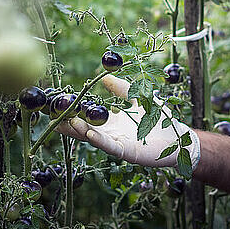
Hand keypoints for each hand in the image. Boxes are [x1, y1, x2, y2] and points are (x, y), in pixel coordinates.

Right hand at [57, 75, 199, 170]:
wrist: (179, 137)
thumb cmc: (160, 119)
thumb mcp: (138, 97)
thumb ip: (122, 88)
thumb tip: (105, 75)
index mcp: (113, 122)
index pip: (89, 116)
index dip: (74, 111)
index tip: (58, 103)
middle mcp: (112, 133)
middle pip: (85, 128)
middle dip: (68, 123)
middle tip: (50, 116)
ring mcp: (118, 143)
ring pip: (94, 137)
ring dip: (79, 131)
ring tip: (64, 123)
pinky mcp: (127, 152)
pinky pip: (110, 146)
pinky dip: (98, 139)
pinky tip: (87, 133)